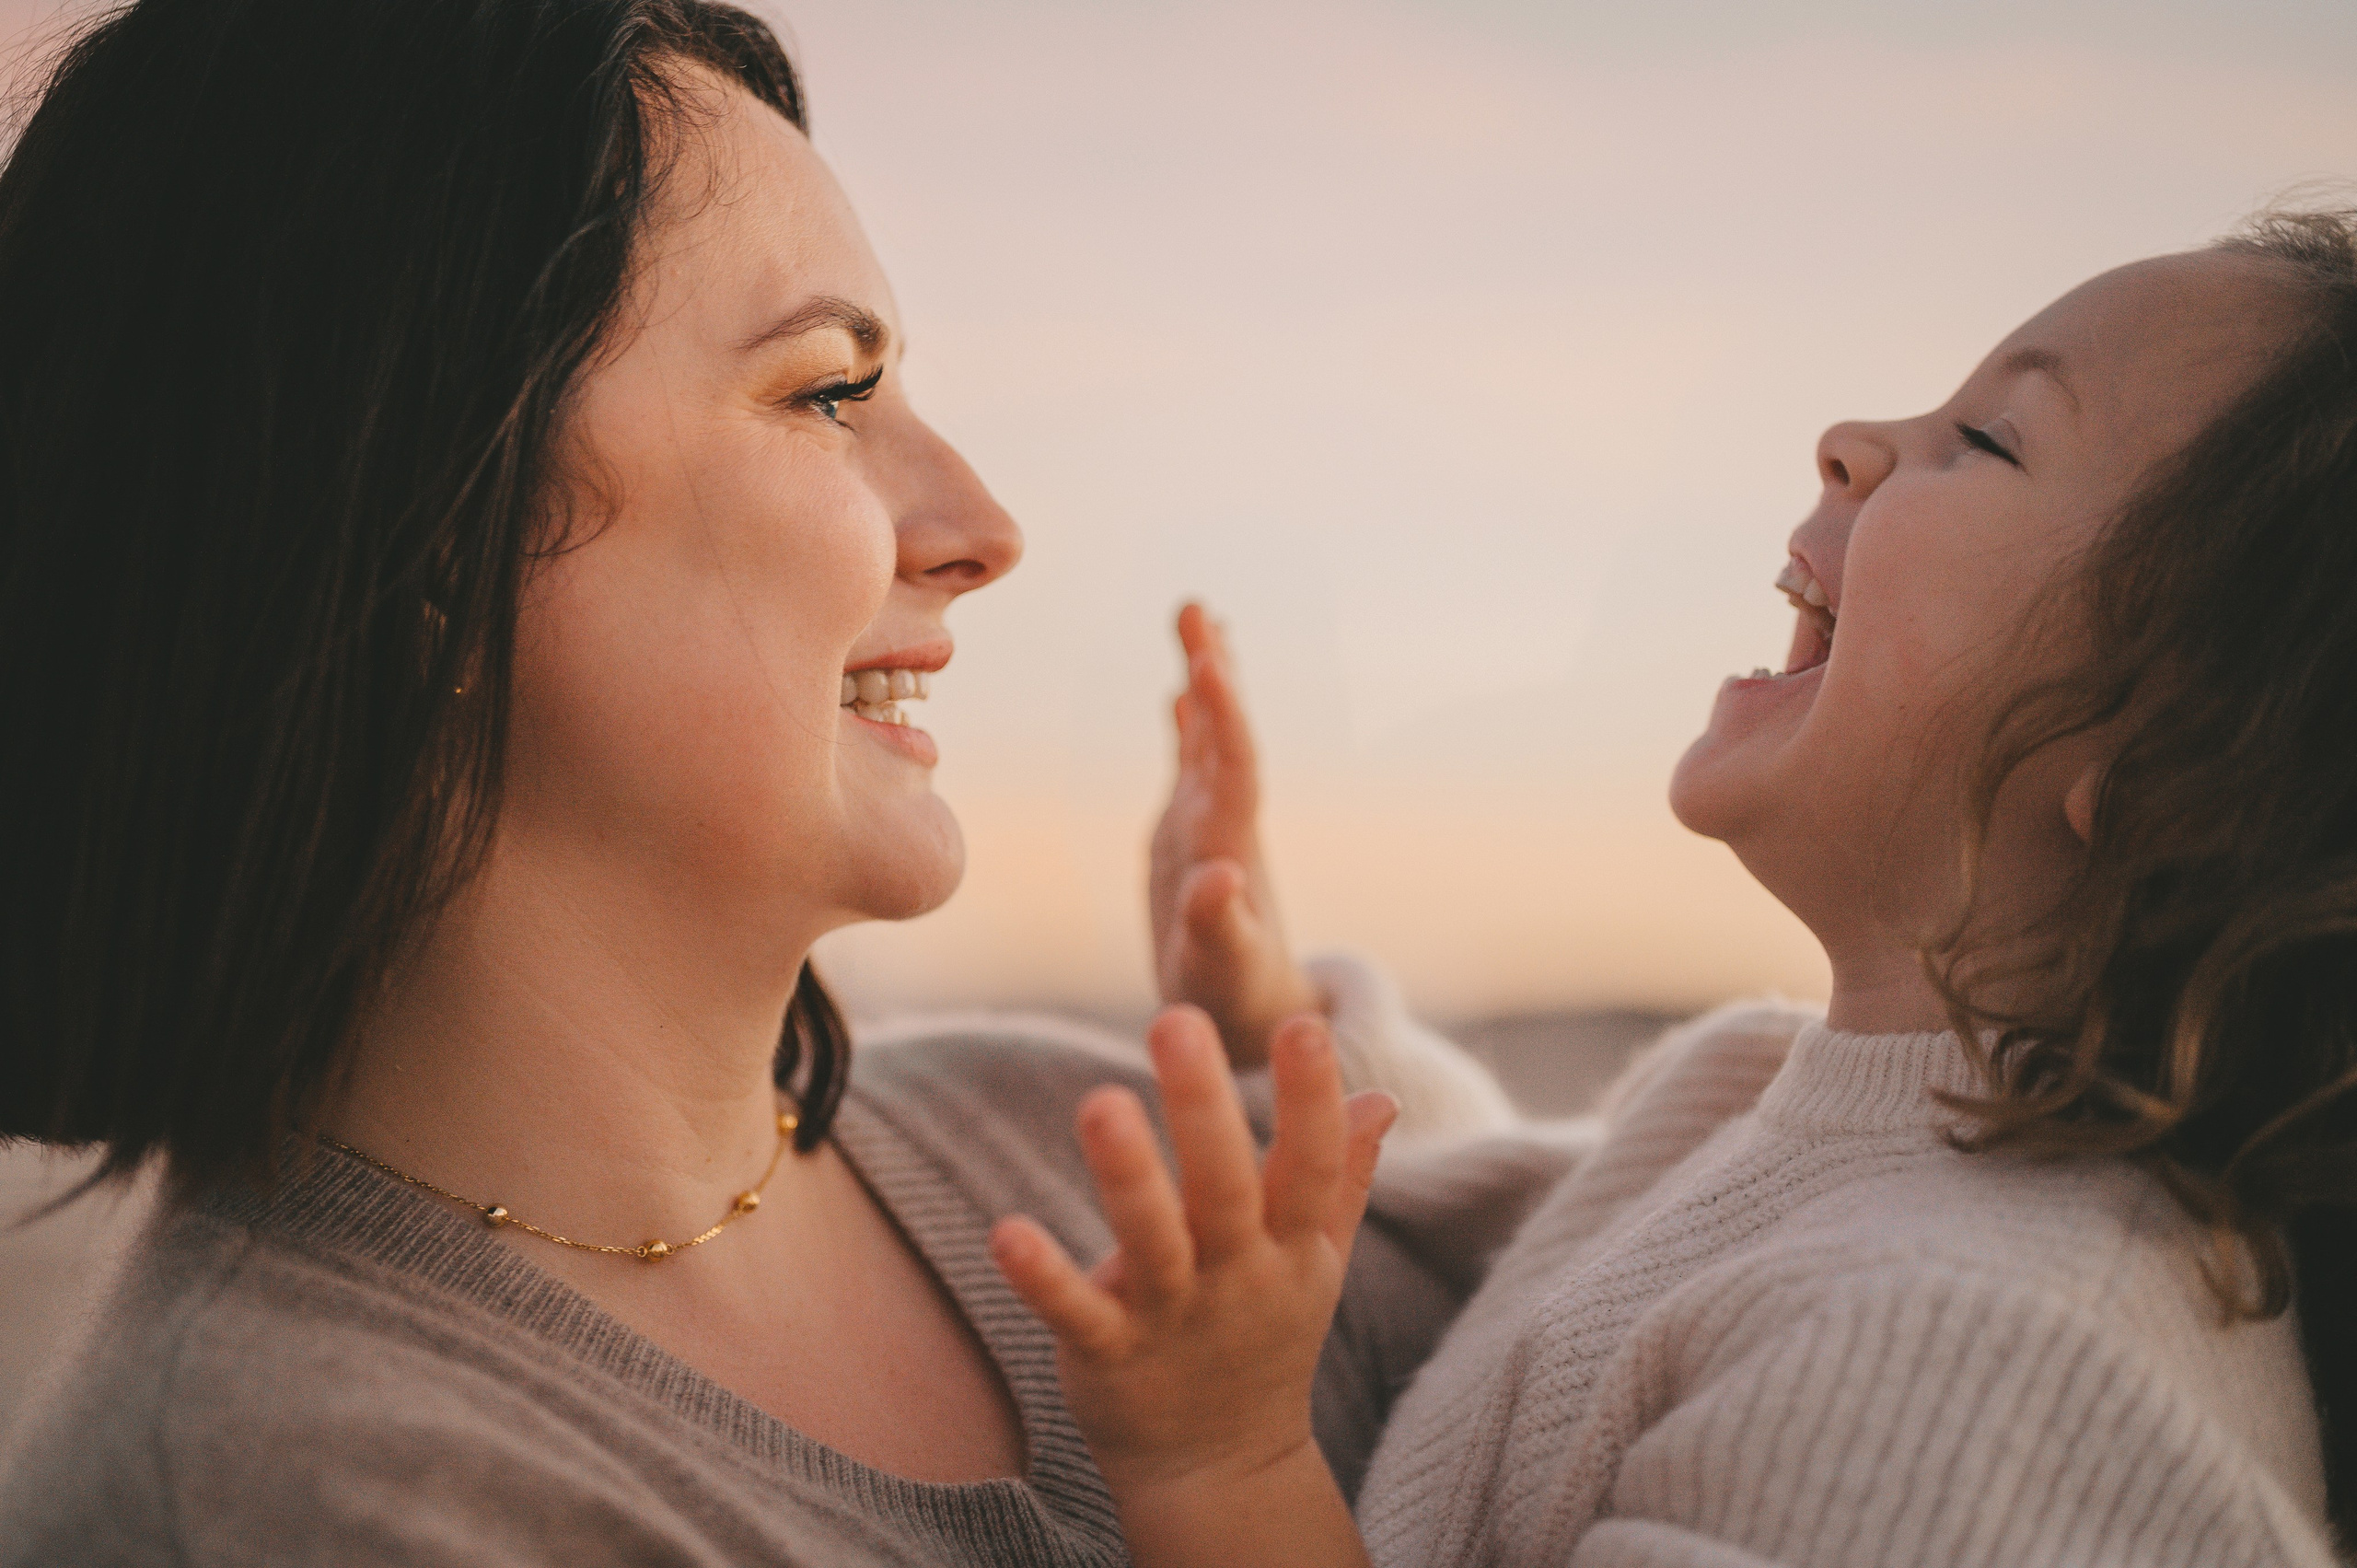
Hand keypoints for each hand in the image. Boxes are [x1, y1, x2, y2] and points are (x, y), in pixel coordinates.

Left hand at [989, 1007, 1391, 1567]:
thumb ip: (1343, 1174)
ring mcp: (1173, 1317)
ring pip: (1153, 1241)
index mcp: (1290, 1246)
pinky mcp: (1108, 1354)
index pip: (1312, 1163)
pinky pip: (1076, 1312)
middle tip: (1175, 1016)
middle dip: (1203, 1107)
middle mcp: (1237, 1277)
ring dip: (1128, 1174)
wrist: (1219, 1468)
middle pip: (1226, 1187)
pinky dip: (1043, 1277)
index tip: (1306, 1020)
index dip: (1311, 1096)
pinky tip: (1005, 1233)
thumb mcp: (1314, 1260)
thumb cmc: (1264, 1337)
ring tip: (1101, 1101)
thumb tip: (1384, 1095)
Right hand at [1149, 604, 1322, 1067]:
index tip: (1209, 660)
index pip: (1234, 763)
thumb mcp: (1224, 969)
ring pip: (1208, 737)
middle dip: (1213, 671)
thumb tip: (1221, 877)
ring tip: (1198, 618)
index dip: (1224, 712)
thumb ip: (1223, 926)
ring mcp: (1208, 824)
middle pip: (1224, 731)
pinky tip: (1179, 693)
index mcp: (1231, 843)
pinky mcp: (1190, 837)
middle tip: (1198, 608)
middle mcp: (1224, 821)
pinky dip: (1186, 725)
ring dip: (1204, 681)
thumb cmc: (1234, 1000)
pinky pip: (1189, 767)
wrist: (1250, 1016)